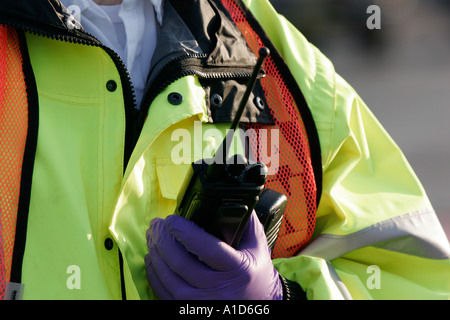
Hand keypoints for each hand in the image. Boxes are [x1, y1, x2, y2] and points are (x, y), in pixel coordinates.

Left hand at [145, 211, 282, 299]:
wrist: (260, 303)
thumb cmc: (256, 273)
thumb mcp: (258, 246)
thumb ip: (246, 221)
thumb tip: (232, 198)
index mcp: (238, 269)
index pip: (208, 249)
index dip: (185, 232)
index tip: (171, 220)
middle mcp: (220, 289)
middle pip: (181, 263)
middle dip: (163, 240)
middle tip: (156, 225)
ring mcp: (203, 303)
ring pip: (169, 280)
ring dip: (155, 255)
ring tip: (152, 238)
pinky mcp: (191, 311)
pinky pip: (164, 294)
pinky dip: (154, 275)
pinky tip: (153, 259)